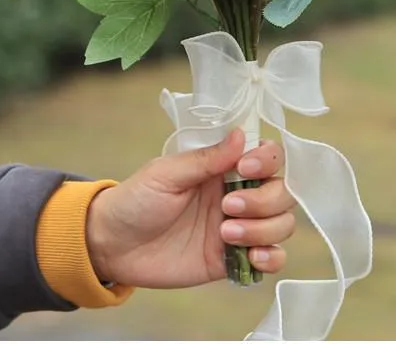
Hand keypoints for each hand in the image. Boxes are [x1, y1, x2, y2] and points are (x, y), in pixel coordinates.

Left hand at [85, 129, 294, 288]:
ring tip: (226, 234)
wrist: (112, 246)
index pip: (268, 155)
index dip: (267, 161)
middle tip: (226, 207)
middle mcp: (238, 193)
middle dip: (264, 200)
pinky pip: (271, 258)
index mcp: (224, 167)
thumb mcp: (166, 174)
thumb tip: (241, 135)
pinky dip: (271, 258)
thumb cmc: (136, 200)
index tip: (245, 169)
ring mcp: (238, 227)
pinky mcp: (232, 259)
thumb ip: (206, 159)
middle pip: (282, 191)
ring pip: (281, 223)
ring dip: (263, 229)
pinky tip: (251, 256)